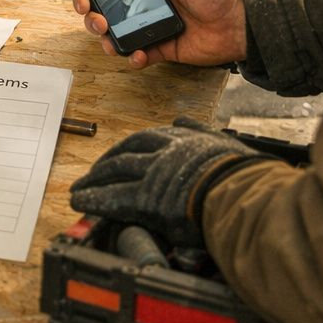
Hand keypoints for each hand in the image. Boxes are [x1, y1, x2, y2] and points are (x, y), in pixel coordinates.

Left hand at [69, 117, 274, 247]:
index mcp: (181, 139)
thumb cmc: (242, 175)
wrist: (243, 193)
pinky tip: (81, 202)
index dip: (127, 148)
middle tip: (92, 173)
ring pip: (114, 172)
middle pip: (125, 153)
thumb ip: (200, 130)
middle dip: (104, 164)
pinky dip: (94, 199)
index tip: (117, 155)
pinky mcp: (147, 198)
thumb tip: (182, 120)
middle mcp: (162, 152)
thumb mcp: (223, 141)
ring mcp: (152, 173)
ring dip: (93, 181)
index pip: (146, 139)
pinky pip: (113, 197)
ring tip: (80, 189)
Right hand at [73, 0, 247, 68]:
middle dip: (92, 15)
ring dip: (106, 38)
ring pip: (118, 35)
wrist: (241, 23)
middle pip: (107, 10)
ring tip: (108, 38)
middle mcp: (147, 6)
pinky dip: (133, 57)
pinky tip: (135, 55)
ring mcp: (153, 28)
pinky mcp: (163, 48)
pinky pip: (140, 55)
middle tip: (94, 17)